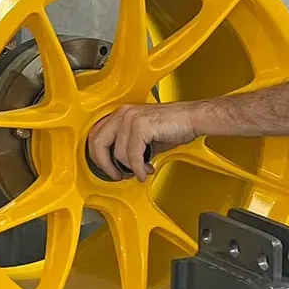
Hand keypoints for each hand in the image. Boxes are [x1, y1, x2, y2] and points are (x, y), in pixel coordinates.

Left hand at [86, 102, 200, 181]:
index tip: (107, 168)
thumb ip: (129, 146)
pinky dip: (139, 168)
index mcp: (121, 114)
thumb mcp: (145, 137)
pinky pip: (133, 155)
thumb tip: (121, 165)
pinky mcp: (141, 125)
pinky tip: (145, 171)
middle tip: (117, 175)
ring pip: (118, 153)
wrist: (193, 118)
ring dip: (129, 169)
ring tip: (141, 171)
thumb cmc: (173, 125)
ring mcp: (131, 118)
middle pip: (98, 143)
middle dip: (105, 165)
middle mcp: (123, 113)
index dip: (97, 156)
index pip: (95, 135)